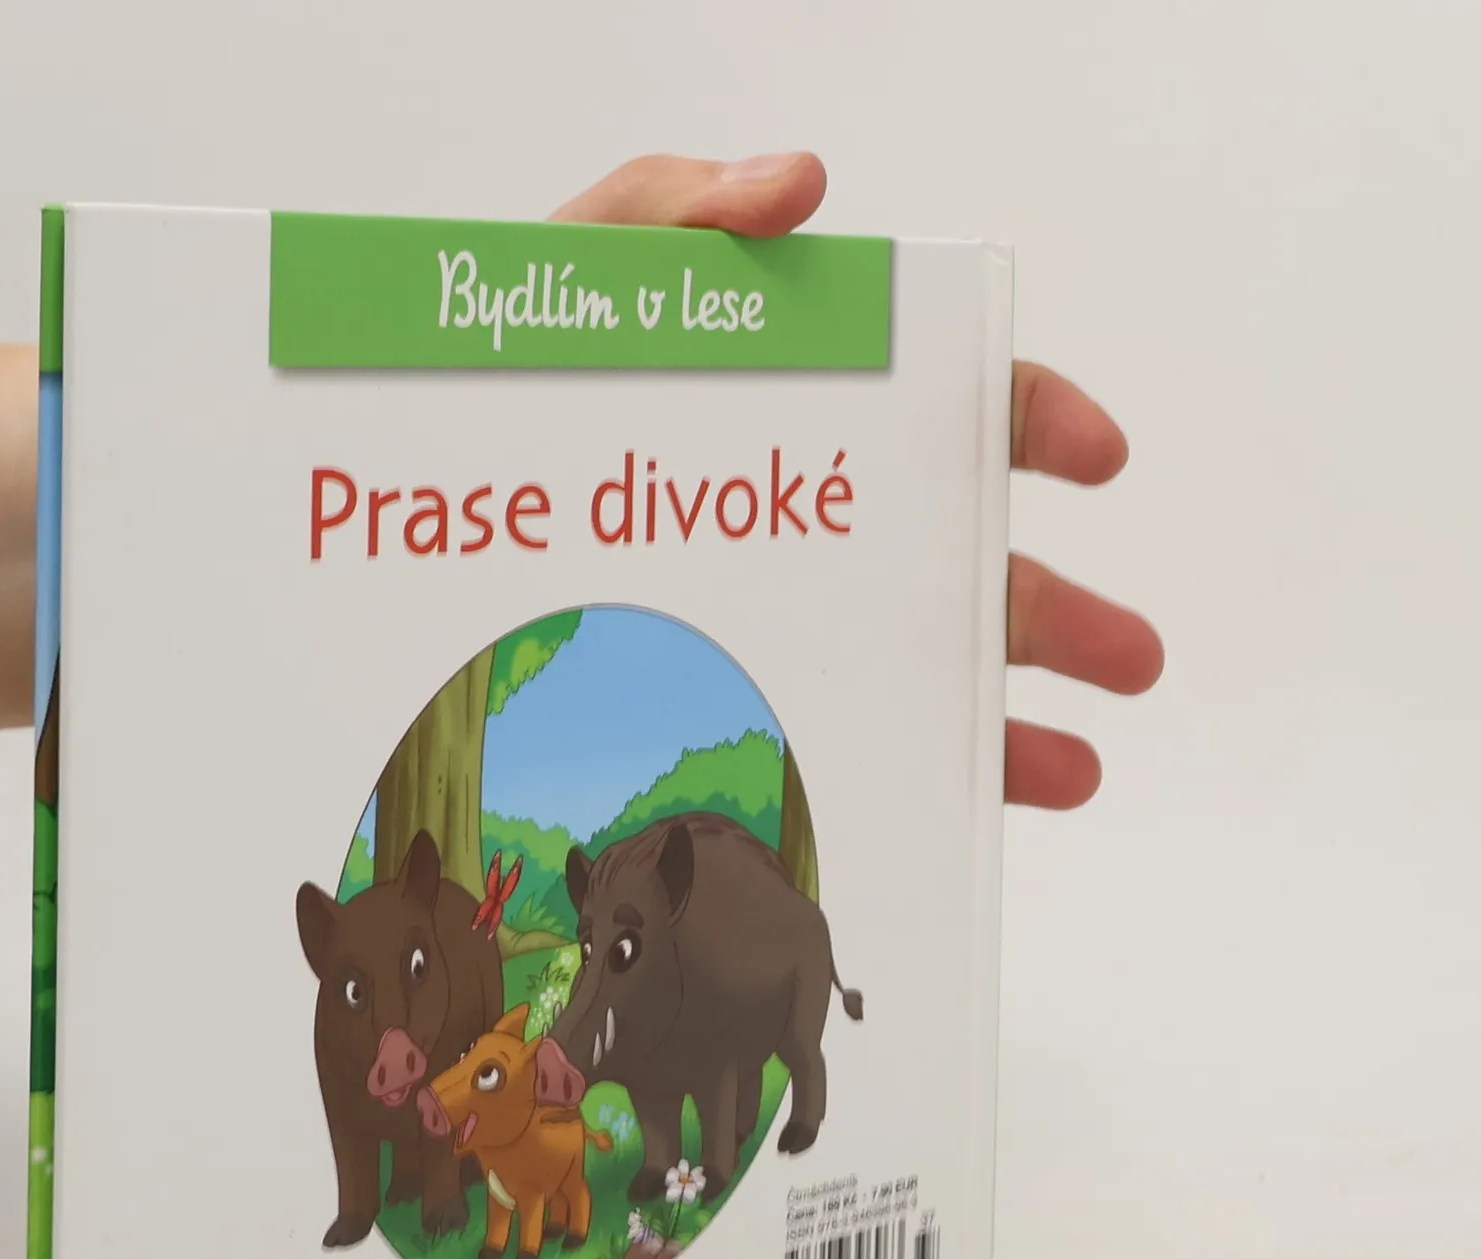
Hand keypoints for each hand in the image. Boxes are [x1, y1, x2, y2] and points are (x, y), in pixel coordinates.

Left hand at [552, 154, 1162, 810]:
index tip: (1093, 457)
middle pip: (955, 559)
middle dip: (1053, 610)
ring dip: (1005, 721)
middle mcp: (804, 519)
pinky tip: (949, 813)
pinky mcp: (710, 697)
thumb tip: (802, 187)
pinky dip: (895, 778)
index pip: (944, 403)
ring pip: (911, 672)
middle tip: (1129, 656)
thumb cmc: (493, 381)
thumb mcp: (572, 274)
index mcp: (800, 409)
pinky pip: (822, 744)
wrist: (387, 507)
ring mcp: (768, 614)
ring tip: (1074, 769)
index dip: (1030, 420)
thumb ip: (677, 211)